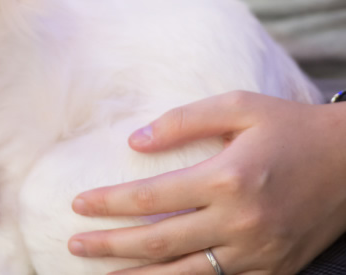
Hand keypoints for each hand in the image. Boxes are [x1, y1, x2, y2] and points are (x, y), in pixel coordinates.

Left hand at [68, 91, 345, 273]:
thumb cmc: (289, 126)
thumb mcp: (238, 106)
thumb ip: (182, 121)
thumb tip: (133, 142)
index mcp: (227, 177)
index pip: (150, 197)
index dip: (108, 203)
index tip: (78, 204)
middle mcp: (240, 220)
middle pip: (159, 241)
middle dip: (111, 245)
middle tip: (75, 245)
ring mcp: (257, 251)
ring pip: (184, 273)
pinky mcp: (272, 267)